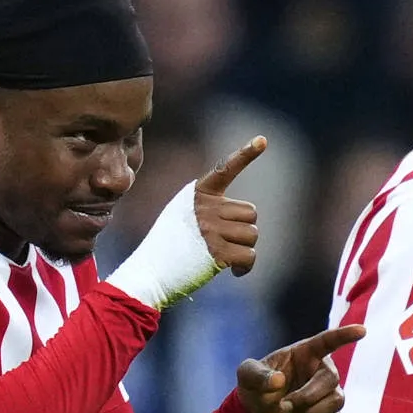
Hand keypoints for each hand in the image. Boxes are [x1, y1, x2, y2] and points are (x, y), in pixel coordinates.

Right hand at [104, 135, 264, 311]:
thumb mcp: (183, 214)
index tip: (262, 140)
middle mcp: (205, 207)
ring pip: (253, 234)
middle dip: (243, 230)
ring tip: (224, 256)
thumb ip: (210, 208)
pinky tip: (233, 271)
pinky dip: (245, 267)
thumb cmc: (169, 246)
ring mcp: (211, 228)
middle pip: (250, 213)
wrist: (151, 272)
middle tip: (225, 243)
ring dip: (244, 248)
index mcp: (197, 193)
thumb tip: (247, 218)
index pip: (224, 169)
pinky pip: (250, 256)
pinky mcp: (217, 251)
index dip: (246, 155)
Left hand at [237, 323, 359, 412]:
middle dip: (307, 396)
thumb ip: (257, 374)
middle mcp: (323, 371)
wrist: (260, 412)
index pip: (329, 341)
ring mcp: (331, 394)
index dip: (345, 335)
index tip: (362, 330)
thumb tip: (278, 381)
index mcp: (306, 352)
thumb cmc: (256, 385)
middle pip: (331, 380)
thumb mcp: (246, 375)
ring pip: (334, 402)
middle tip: (283, 405)